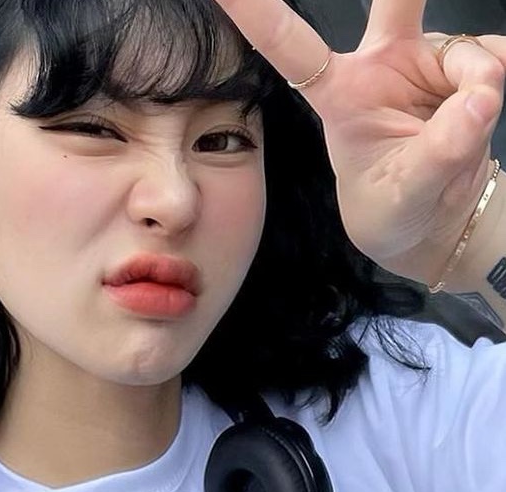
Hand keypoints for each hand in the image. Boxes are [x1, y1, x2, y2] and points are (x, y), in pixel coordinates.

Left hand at [210, 0, 505, 285]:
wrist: (438, 220)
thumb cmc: (397, 209)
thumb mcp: (407, 194)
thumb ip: (442, 149)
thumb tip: (480, 97)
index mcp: (341, 95)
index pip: (294, 49)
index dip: (261, 14)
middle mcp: (383, 62)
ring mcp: (428, 57)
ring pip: (468, 54)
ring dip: (477, 92)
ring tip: (459, 137)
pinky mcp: (471, 60)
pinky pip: (497, 59)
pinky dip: (496, 89)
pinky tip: (480, 116)